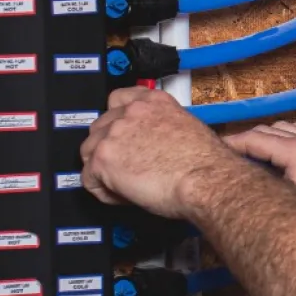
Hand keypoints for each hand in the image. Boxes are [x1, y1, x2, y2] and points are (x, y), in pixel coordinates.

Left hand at [79, 87, 243, 218]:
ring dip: (103, 170)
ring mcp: (114, 133)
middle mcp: (131, 112)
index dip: (117, 122)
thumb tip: (159, 143)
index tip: (124, 136)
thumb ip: (164, 128)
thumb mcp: (190, 128)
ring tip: (128, 185)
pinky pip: (89, 180)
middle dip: (110, 149)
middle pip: (99, 128)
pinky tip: (125, 196)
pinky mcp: (103, 159)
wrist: (206, 180)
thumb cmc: (206, 163)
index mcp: (154, 101)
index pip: (118, 99)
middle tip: (130, 168)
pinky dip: (104, 192)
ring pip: (89, 153)